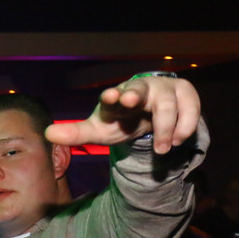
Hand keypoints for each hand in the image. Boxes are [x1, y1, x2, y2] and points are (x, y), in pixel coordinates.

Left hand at [44, 75, 200, 153]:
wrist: (148, 113)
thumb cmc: (120, 121)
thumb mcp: (99, 131)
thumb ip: (76, 133)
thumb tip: (47, 133)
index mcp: (115, 100)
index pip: (111, 97)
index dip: (112, 97)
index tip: (111, 96)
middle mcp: (138, 90)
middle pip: (139, 91)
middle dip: (136, 97)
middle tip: (129, 102)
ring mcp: (162, 89)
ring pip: (167, 104)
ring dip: (166, 127)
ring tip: (164, 148)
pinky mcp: (184, 92)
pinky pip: (190, 105)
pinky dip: (186, 123)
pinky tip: (179, 139)